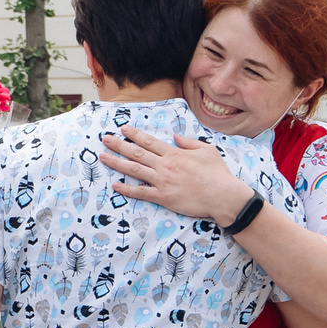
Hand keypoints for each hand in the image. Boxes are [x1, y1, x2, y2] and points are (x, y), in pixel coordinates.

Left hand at [99, 125, 251, 223]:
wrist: (223, 196)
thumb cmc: (217, 173)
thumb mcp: (207, 150)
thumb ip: (189, 142)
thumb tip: (176, 137)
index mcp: (174, 153)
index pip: (149, 141)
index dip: (134, 135)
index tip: (123, 129)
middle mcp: (165, 166)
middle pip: (137, 153)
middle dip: (119, 145)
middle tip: (105, 139)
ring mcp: (162, 182)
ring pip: (134, 170)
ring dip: (117, 163)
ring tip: (103, 157)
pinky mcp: (164, 197)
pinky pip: (141, 193)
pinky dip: (127, 189)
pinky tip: (115, 185)